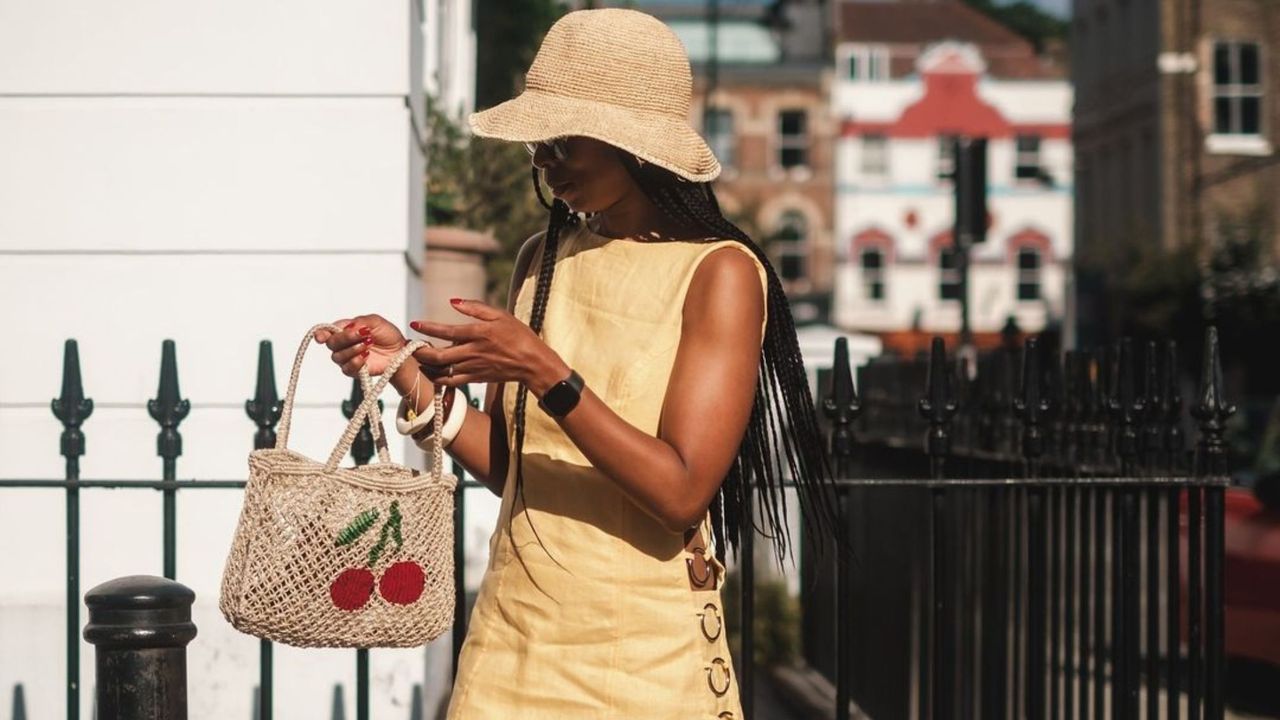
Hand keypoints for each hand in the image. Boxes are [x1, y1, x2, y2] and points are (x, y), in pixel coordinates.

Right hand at [313, 314, 406, 377]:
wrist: (399, 351)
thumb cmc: (386, 334)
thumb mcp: (376, 321)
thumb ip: (361, 321)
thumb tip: (349, 327)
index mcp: (344, 330)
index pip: (326, 331)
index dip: (320, 333)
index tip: (320, 336)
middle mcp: (342, 344)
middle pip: (331, 343)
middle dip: (346, 337)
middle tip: (364, 334)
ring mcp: (347, 358)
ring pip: (338, 356)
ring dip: (353, 349)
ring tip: (368, 344)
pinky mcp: (353, 371)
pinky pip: (347, 369)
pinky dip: (356, 362)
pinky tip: (366, 356)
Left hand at [408, 299, 565, 392]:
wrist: (532, 362)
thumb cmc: (518, 335)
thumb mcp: (500, 315)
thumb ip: (475, 308)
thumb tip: (452, 301)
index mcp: (478, 333)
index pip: (447, 331)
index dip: (428, 328)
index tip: (414, 323)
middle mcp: (473, 352)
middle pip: (438, 355)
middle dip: (420, 352)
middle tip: (408, 346)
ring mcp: (473, 368)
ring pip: (442, 370)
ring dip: (425, 365)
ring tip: (415, 358)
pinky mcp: (475, 379)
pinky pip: (451, 381)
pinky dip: (437, 378)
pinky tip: (429, 373)